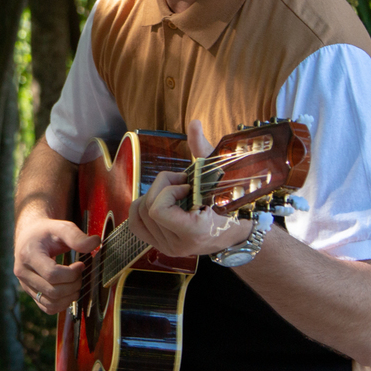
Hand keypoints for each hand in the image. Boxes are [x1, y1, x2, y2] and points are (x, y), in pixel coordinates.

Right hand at [14, 213, 99, 314]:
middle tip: (81, 275)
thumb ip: (77, 236)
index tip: (81, 265)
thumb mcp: (61, 227)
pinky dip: (62, 304)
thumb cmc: (46, 232)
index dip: (72, 274)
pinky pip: (48, 308)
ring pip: (51, 304)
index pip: (52, 274)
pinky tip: (69, 290)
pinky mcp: (30, 293)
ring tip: (76, 283)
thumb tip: (95, 243)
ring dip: (69, 297)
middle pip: (53, 291)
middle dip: (73, 285)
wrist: (30, 236)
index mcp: (28, 255)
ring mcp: (25, 285)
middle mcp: (22, 272)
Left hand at [127, 120, 249, 257]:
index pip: (158, 210)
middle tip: (182, 183)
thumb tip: (194, 123)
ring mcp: (166, 247)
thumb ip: (203, 149)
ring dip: (154, 195)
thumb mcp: (218, 174)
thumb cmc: (229, 202)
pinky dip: (143, 206)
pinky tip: (161, 200)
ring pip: (139, 213)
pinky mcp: (159, 245)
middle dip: (161, 188)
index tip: (188, 185)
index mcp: (195, 232)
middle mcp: (178, 244)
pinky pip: (136, 222)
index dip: (168, 190)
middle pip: (146, 207)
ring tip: (174, 192)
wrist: (234, 232)